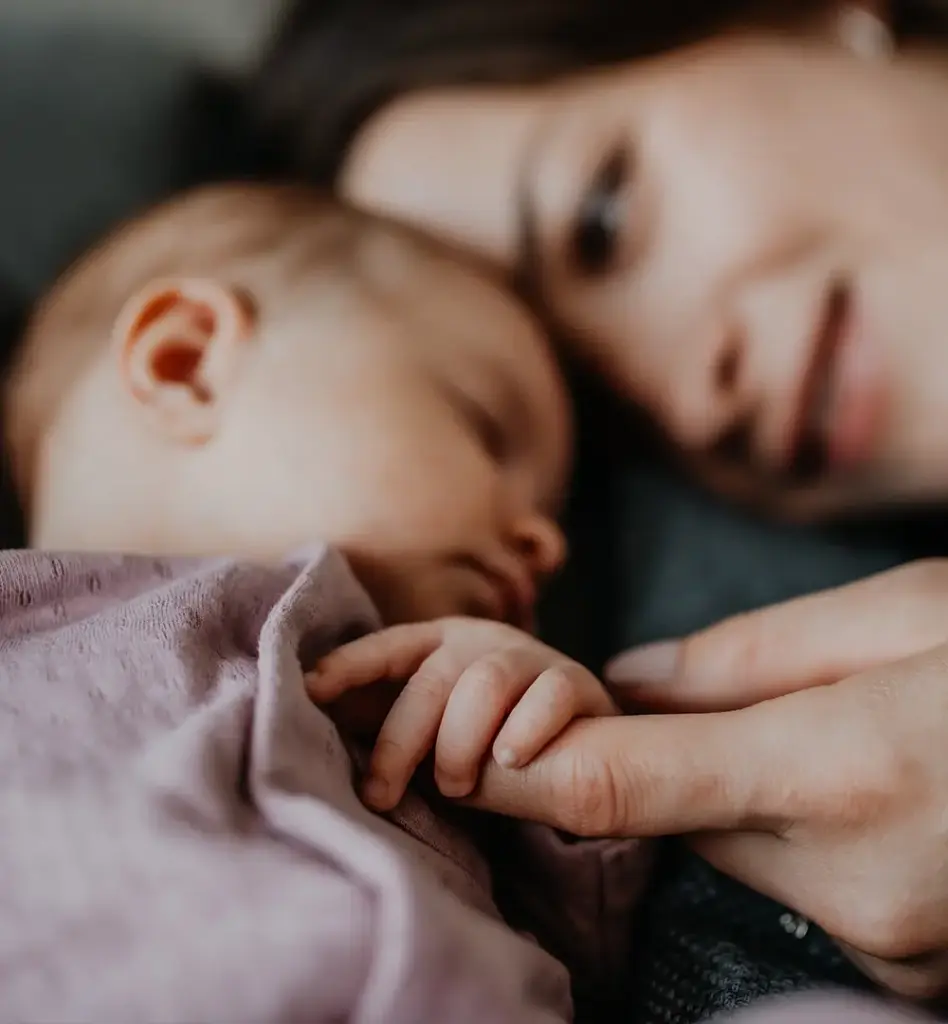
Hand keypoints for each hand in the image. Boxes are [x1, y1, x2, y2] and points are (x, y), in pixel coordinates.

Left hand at [306, 617, 616, 811]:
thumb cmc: (491, 738)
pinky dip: (526, 730)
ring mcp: (532, 656)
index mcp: (441, 642)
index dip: (350, 664)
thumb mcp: (439, 725)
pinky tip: (511, 760)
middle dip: (400, 740)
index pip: (388, 647)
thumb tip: (328, 734)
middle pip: (433, 680)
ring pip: (487, 684)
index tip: (310, 690)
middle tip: (382, 794)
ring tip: (455, 788)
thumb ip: (399, 724)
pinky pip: (548, 696)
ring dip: (461, 741)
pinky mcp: (575, 680)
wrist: (582, 750)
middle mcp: (483, 640)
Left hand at [466, 561, 947, 1000]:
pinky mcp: (913, 973)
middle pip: (680, 819)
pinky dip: (809, 843)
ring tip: (847, 742)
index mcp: (842, 771)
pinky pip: (809, 896)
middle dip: (679, 761)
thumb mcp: (913, 615)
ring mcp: (888, 948)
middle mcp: (854, 887)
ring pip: (744, 857)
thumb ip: (755, 652)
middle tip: (754, 703)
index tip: (458, 756)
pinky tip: (875, 796)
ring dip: (752, 800)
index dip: (520, 770)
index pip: (619, 783)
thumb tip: (630, 683)